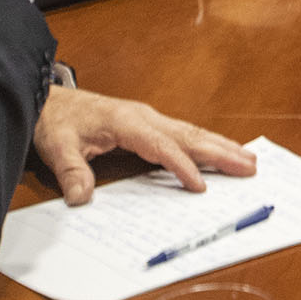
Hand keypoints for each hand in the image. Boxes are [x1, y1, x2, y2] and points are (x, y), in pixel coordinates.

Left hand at [33, 85, 257, 206]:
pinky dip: (207, 143)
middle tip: (249, 166)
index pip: (162, 146)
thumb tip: (80, 198)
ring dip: (220, 146)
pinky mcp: (149, 124)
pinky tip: (221, 151)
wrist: (51, 101)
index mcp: (127, 122)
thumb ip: (71, 172)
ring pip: (192, 132)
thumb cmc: (57, 121)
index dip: (182, 166)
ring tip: (248, 159)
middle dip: (221, 151)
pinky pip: (184, 134)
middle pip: (189, 135)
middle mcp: (145, 117)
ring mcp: (150, 119)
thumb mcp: (58, 147)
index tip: (200, 187)